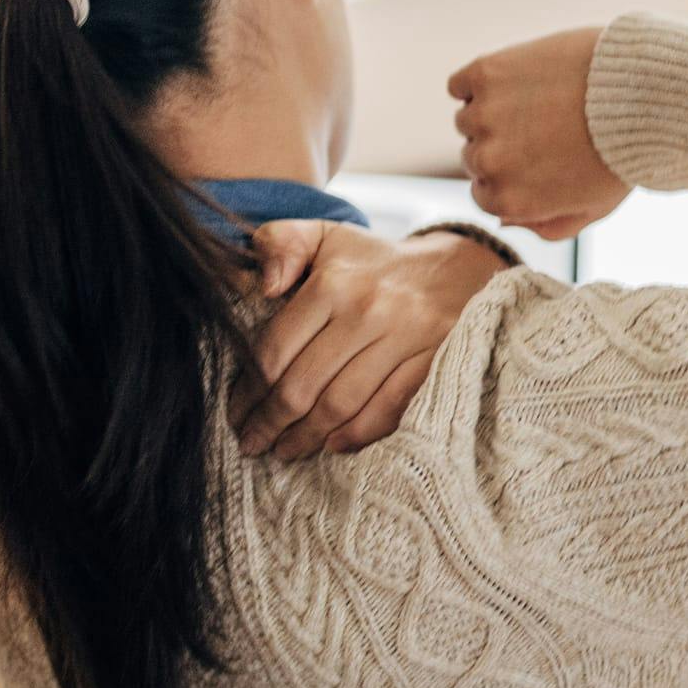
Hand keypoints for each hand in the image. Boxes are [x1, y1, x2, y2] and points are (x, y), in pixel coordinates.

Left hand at [229, 222, 508, 458]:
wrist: (452, 269)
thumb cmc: (372, 261)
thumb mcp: (323, 236)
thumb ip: (280, 244)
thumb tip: (262, 286)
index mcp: (332, 283)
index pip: (275, 350)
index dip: (248, 390)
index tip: (236, 412)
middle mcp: (366, 310)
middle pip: (303, 385)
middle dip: (270, 422)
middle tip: (253, 442)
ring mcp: (402, 338)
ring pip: (341, 403)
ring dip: (307, 436)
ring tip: (285, 451)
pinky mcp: (430, 360)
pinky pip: (388, 408)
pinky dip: (358, 434)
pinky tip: (332, 446)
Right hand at [448, 27, 628, 238]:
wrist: (642, 93)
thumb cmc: (623, 153)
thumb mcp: (593, 209)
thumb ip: (547, 226)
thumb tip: (505, 220)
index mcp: (508, 202)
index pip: (483, 193)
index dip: (511, 175)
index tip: (537, 157)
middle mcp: (488, 162)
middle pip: (474, 156)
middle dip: (502, 145)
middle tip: (543, 127)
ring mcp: (483, 115)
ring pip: (468, 119)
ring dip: (492, 113)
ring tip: (537, 102)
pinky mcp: (485, 73)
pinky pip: (459, 86)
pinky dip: (477, 84)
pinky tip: (513, 81)